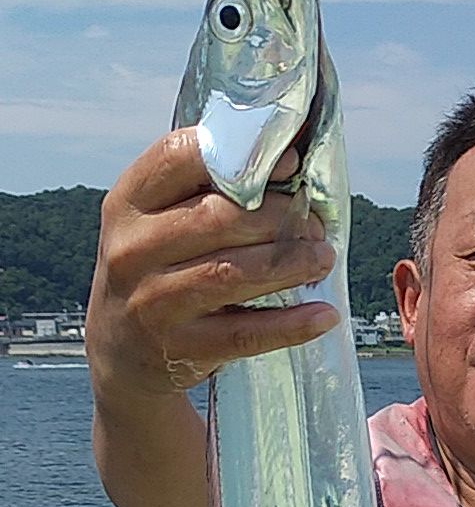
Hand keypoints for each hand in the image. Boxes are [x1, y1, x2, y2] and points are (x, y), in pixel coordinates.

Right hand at [85, 129, 338, 404]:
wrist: (121, 352)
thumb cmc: (156, 270)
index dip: (240, 155)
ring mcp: (153, 302)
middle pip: (216, 218)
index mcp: (127, 204)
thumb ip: (204, 191)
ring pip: (232, 273)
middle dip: (278, 217)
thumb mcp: (157, 223)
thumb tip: (287, 161)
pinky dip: (290, 324)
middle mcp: (133, 250)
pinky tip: (323, 314)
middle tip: (314, 224)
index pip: (179, 158)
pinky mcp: (179, 348)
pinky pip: (244, 334)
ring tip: (322, 257)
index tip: (291, 163)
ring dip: (289, 263)